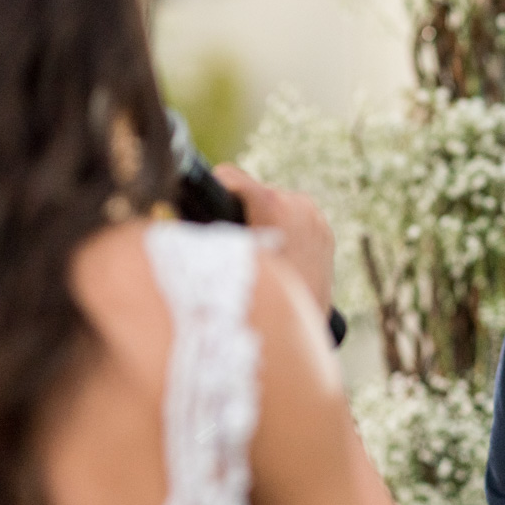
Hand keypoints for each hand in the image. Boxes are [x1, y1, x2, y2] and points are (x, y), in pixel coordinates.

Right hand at [212, 164, 334, 313]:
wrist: (307, 327)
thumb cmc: (262, 301)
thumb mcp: (230, 264)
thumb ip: (211, 236)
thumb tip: (179, 219)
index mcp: (272, 204)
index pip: (230, 177)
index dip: (213, 189)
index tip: (201, 201)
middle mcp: (297, 203)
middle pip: (254, 194)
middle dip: (240, 212)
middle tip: (233, 241)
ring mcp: (315, 216)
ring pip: (275, 205)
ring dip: (263, 220)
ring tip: (257, 252)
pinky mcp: (325, 229)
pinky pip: (296, 220)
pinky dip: (284, 231)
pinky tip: (277, 255)